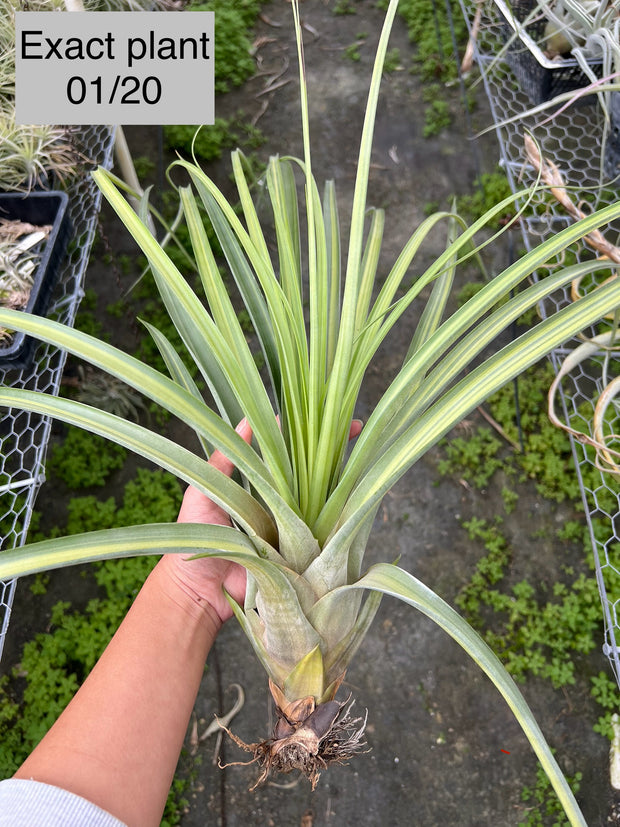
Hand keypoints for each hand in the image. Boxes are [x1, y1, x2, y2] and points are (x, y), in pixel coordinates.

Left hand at [160, 417, 362, 628]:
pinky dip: (342, 517)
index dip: (303, 432)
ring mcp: (292, 527)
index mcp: (258, 485)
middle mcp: (279, 502)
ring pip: (323, 499)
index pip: (285, 451)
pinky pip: (324, 533)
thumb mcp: (202, 490)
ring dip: (343, 477)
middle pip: (312, 471)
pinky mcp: (300, 552)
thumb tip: (245, 421)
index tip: (323, 413)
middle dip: (335, 448)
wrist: (198, 589)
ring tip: (362, 452)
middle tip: (356, 426)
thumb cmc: (195, 535)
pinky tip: (358, 497)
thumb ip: (223, 460)